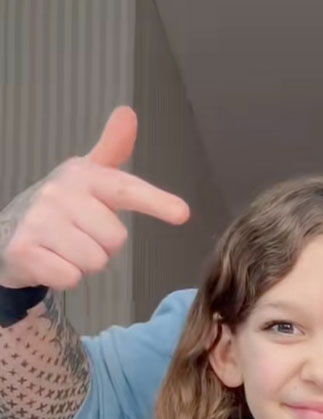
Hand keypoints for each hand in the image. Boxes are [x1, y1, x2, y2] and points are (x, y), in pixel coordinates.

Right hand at [0, 106, 189, 290]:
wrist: (7, 232)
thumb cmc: (59, 209)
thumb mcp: (86, 178)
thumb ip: (111, 150)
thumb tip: (128, 113)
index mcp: (82, 176)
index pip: (125, 188)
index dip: (155, 201)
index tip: (182, 213)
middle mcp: (59, 194)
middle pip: (116, 239)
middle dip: (104, 247)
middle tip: (81, 237)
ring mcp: (40, 221)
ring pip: (95, 261)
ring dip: (85, 264)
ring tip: (66, 249)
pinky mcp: (25, 250)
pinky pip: (71, 278)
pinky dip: (65, 277)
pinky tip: (51, 261)